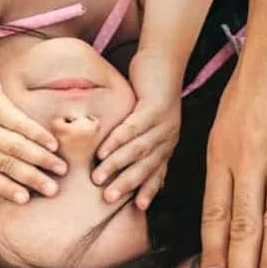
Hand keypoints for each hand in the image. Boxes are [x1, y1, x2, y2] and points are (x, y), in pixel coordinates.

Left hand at [0, 44, 64, 202]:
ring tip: (60, 168)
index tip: (26, 200)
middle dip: (30, 179)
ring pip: (15, 148)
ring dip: (40, 160)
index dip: (6, 188)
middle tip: (53, 190)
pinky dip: (37, 135)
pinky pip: (19, 124)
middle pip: (4, 165)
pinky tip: (52, 143)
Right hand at [93, 50, 182, 209]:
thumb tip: (113, 159)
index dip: (148, 190)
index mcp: (167, 143)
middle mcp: (169, 137)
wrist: (163, 59)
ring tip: (98, 177)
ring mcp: (164, 122)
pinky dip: (117, 140)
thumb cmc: (149, 91)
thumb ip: (136, 140)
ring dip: (117, 165)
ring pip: (138, 149)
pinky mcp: (154, 106)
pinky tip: (103, 150)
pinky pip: (134, 127)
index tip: (137, 207)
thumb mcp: (146, 120)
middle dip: (127, 184)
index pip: (158, 172)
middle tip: (107, 198)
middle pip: (147, 166)